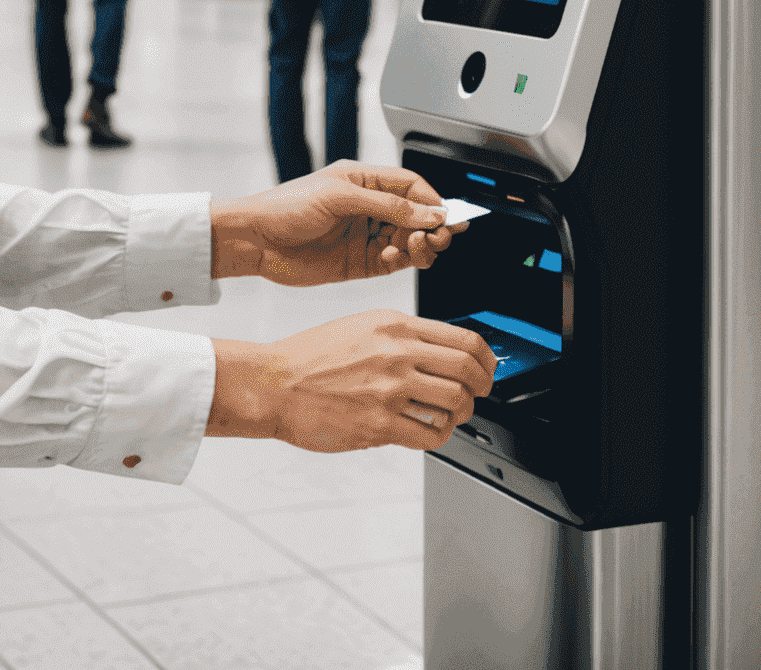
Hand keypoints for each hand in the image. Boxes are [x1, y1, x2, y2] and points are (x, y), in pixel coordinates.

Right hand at [209, 310, 496, 451]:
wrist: (274, 382)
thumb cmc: (312, 355)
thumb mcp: (362, 326)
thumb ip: (402, 336)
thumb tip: (441, 353)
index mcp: (394, 325)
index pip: (464, 339)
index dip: (486, 359)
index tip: (486, 369)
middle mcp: (396, 353)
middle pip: (467, 371)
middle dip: (483, 387)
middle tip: (477, 394)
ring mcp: (388, 389)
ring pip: (455, 402)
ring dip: (462, 413)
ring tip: (450, 415)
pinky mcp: (378, 423)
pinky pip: (430, 434)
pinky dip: (439, 435)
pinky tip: (428, 430)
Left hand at [212, 161, 462, 287]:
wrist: (256, 240)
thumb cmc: (286, 206)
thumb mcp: (340, 197)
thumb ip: (386, 206)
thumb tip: (428, 212)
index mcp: (363, 181)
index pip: (410, 187)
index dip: (432, 199)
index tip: (448, 215)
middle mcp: (367, 208)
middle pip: (415, 215)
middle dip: (432, 225)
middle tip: (442, 236)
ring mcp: (364, 235)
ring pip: (408, 239)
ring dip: (420, 244)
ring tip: (418, 247)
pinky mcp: (360, 262)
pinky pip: (393, 261)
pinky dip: (402, 260)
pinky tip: (396, 257)